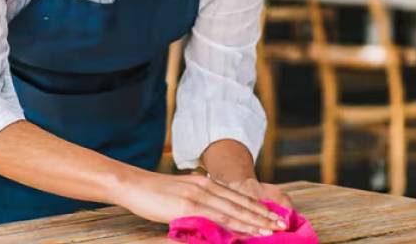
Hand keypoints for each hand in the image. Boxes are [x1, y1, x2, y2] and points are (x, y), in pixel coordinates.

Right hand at [115, 170, 288, 236]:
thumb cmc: (154, 193)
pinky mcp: (187, 205)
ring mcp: (197, 196)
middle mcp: (205, 187)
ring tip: (269, 231)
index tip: (273, 216)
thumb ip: (199, 204)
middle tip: (281, 225)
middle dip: (262, 216)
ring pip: (231, 211)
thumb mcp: (182, 195)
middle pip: (239, 203)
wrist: (133, 184)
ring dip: (252, 222)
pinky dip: (231, 225)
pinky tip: (242, 233)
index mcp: (205, 183)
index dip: (256, 207)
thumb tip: (213, 220)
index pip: (236, 196)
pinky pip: (214, 217)